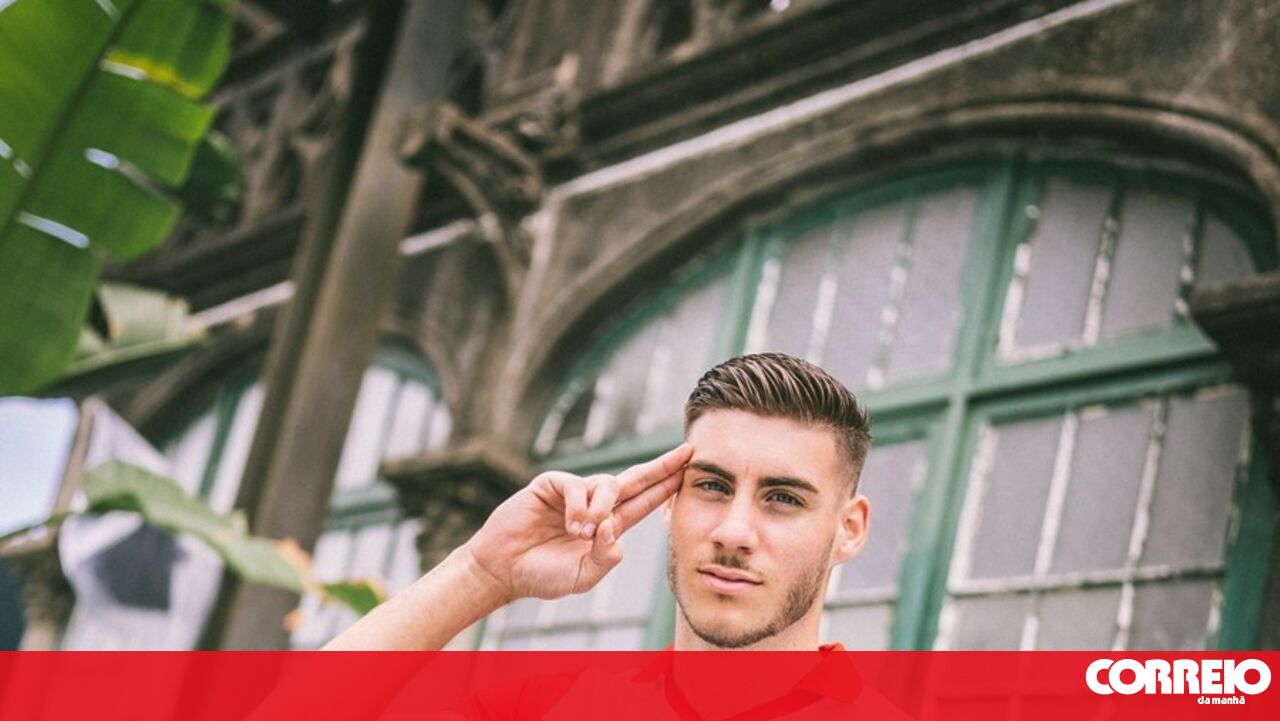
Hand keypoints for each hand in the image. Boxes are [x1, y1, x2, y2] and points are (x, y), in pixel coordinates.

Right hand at [463, 443, 692, 602]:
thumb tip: (615, 529)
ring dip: (602, 507)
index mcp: (609, 526)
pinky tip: (571, 525)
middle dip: (662, 466)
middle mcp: (596, 505)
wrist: (503, 569)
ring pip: (607, 484)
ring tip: (583, 532)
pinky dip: (579, 506)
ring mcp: (575, 493)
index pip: (645, 502)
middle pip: (636, 480)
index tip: (689, 470)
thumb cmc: (543, 575)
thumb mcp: (583, 576)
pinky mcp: (553, 485)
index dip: (666, 486)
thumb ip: (606, 558)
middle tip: (687, 452)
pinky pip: (577, 485)